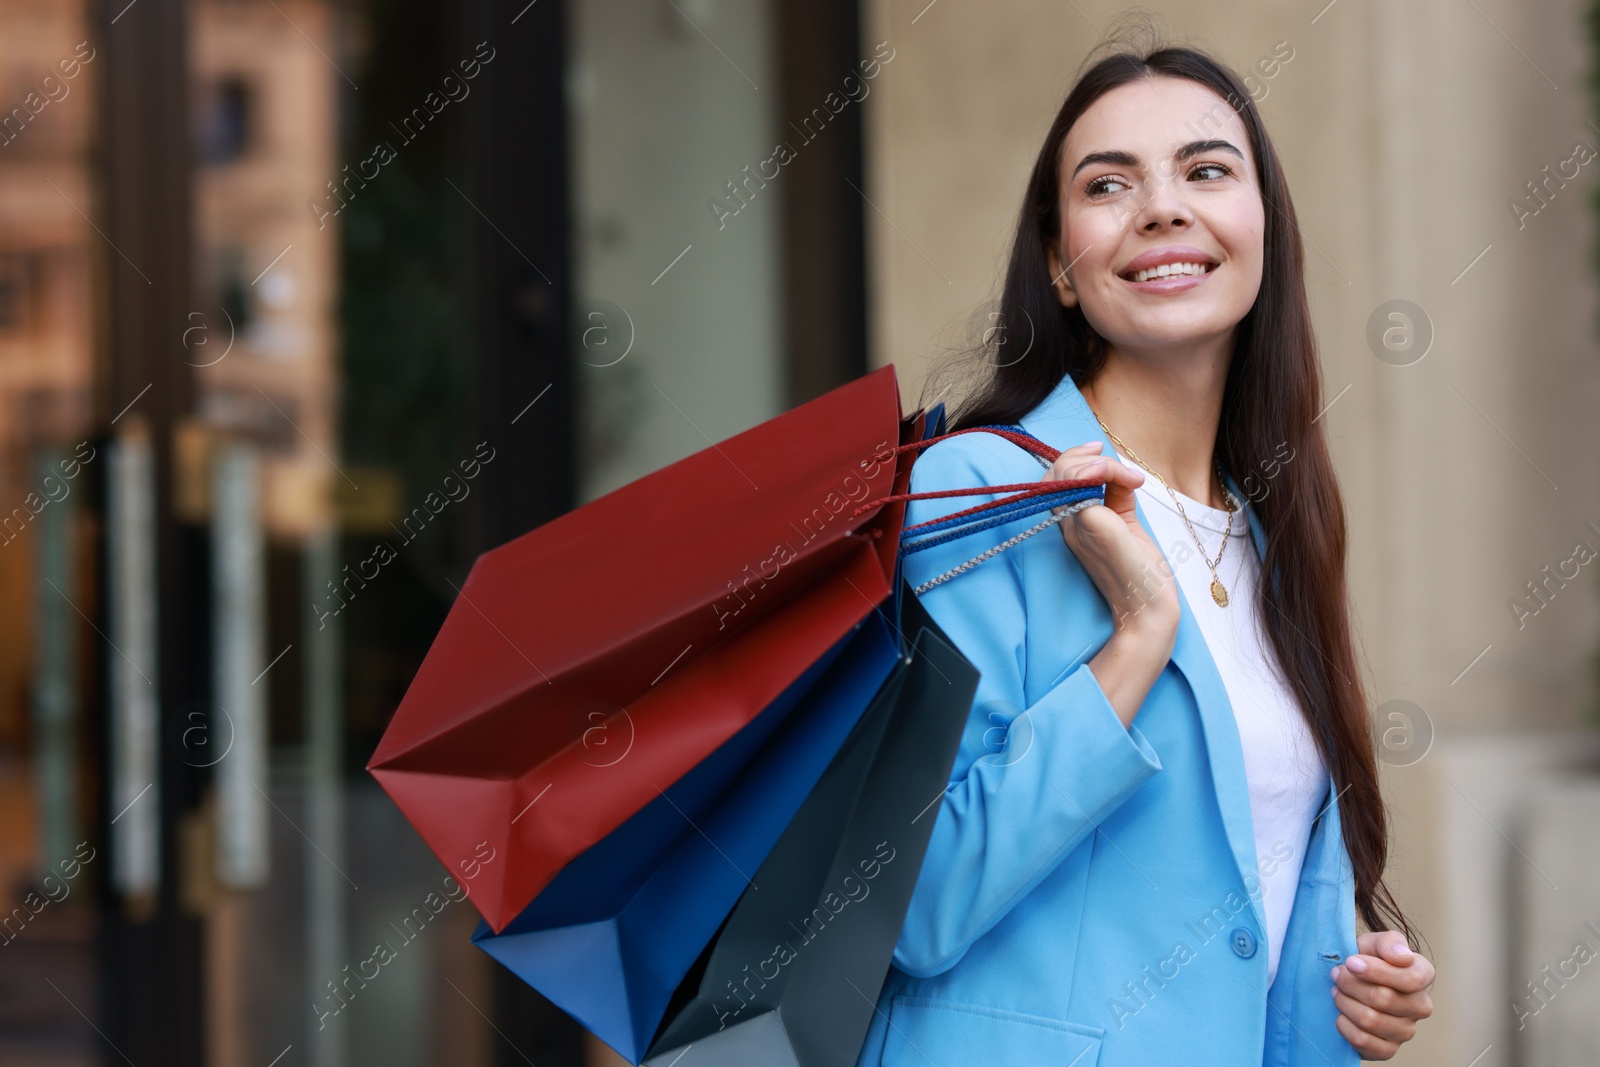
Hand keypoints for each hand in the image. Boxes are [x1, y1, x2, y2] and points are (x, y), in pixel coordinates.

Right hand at [1046, 441, 1177, 634]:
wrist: (1148, 608)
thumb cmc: (1140, 574)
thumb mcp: (1126, 526)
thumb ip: (1117, 498)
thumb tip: (1121, 473)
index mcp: (1074, 525)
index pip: (1053, 482)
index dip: (1071, 459)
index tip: (1100, 451)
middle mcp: (1069, 525)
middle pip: (1051, 474)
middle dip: (1077, 453)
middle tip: (1105, 453)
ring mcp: (1077, 525)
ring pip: (1063, 473)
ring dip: (1096, 462)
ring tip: (1126, 475)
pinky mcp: (1091, 524)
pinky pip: (1083, 483)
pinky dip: (1105, 471)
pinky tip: (1128, 480)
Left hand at [1332, 930, 1434, 1059]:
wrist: (1348, 981)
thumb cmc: (1364, 957)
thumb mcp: (1372, 942)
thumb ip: (1388, 942)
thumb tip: (1402, 957)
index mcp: (1422, 975)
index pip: (1411, 979)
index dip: (1376, 971)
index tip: (1350, 962)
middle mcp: (1421, 1005)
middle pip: (1384, 999)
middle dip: (1351, 984)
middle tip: (1336, 975)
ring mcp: (1406, 1030)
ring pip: (1370, 1020)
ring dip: (1345, 1003)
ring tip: (1337, 992)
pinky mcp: (1388, 1049)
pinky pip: (1364, 1041)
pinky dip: (1344, 1026)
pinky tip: (1340, 1014)